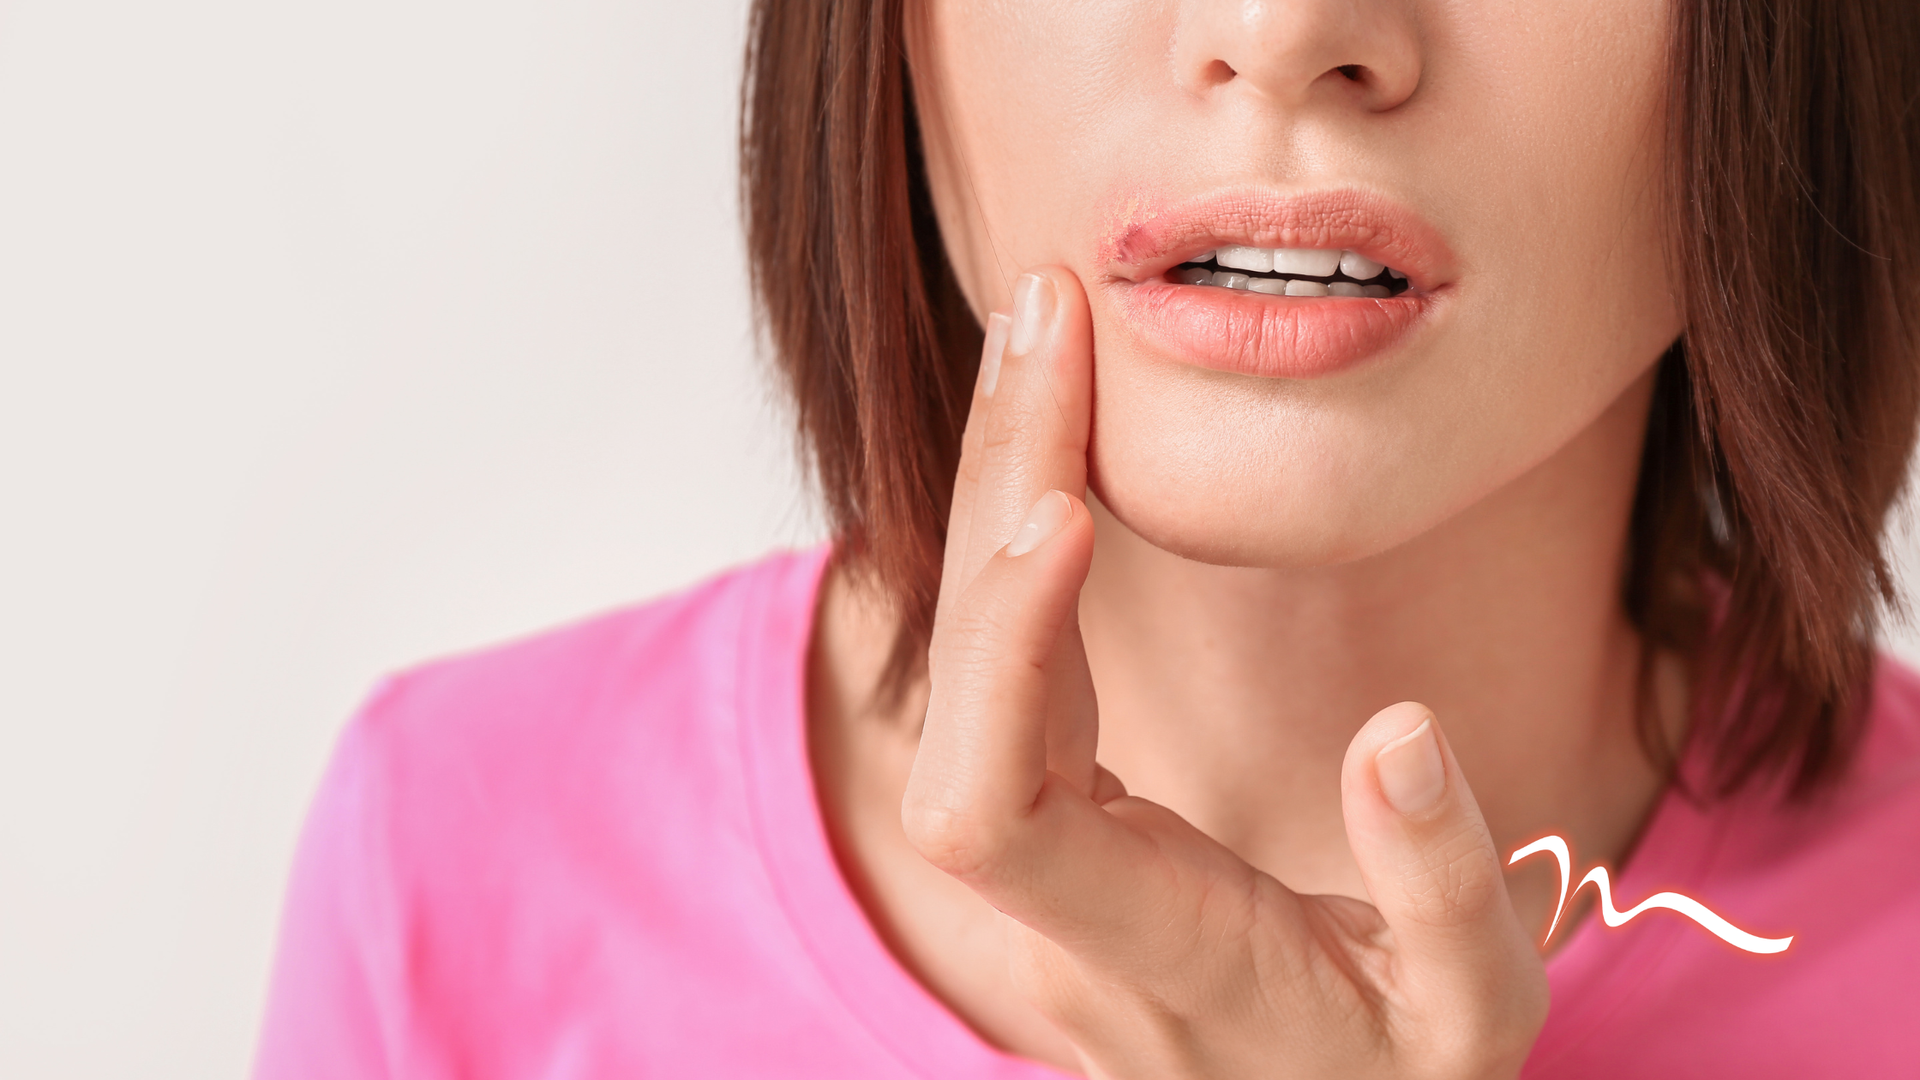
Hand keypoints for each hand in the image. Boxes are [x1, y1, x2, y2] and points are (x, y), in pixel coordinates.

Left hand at [901, 267, 1548, 1078]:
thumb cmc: (1391, 1077)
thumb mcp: (1469, 1021)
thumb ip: (1443, 896)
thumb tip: (1401, 733)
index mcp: (1146, 952)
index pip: (994, 811)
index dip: (1001, 660)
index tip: (1065, 513)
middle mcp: (1051, 905)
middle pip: (950, 707)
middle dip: (989, 503)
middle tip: (1044, 322)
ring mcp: (1038, 858)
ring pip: (958, 668)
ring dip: (994, 494)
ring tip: (1042, 337)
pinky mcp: (1051, 810)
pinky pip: (1002, 663)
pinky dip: (1017, 534)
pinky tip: (1051, 431)